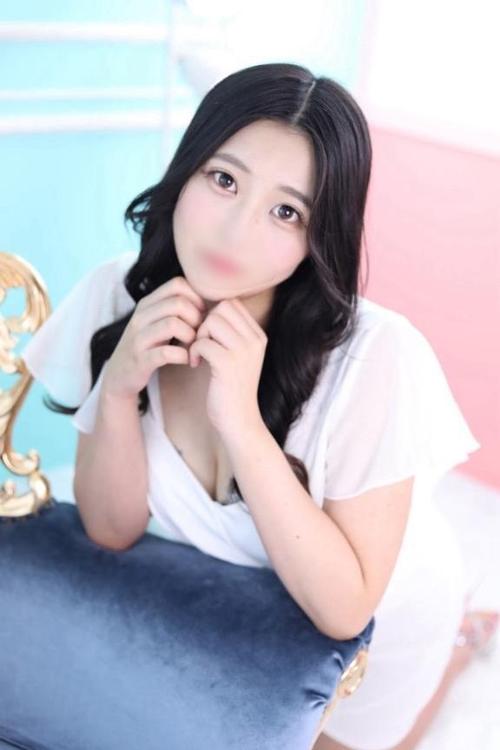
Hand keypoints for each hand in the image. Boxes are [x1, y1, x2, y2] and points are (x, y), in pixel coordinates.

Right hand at [103, 277, 205, 398]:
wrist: (119, 375)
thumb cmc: (147, 346)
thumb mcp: (155, 321)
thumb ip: (174, 308)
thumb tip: (207, 299)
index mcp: (147, 304)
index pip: (177, 284)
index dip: (196, 298)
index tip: (200, 315)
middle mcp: (141, 317)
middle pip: (179, 303)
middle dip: (196, 318)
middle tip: (199, 333)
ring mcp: (139, 338)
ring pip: (173, 324)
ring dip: (191, 336)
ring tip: (193, 346)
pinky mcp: (141, 360)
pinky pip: (167, 352)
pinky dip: (183, 356)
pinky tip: (186, 359)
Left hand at [188, 298, 267, 437]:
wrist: (239, 420)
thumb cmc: (231, 389)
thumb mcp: (238, 357)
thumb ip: (230, 334)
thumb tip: (208, 311)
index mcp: (258, 336)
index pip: (232, 304)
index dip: (213, 315)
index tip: (208, 336)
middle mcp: (255, 340)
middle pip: (222, 307)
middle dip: (205, 322)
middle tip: (201, 344)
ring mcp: (244, 351)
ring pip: (212, 321)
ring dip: (198, 335)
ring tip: (198, 353)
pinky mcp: (228, 364)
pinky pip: (202, 342)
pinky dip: (193, 351)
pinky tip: (195, 364)